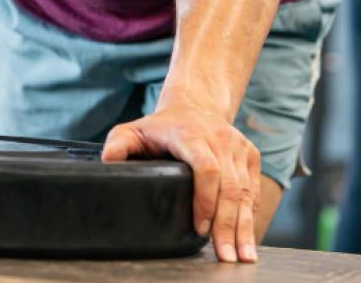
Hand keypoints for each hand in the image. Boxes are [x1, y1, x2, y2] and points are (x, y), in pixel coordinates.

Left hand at [102, 104, 260, 262]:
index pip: (206, 168)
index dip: (205, 200)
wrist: (195, 105)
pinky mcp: (250, 154)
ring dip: (244, 226)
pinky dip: (250, 214)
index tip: (200, 228)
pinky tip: (246, 235)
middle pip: (229, 186)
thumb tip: (109, 163)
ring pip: (244, 191)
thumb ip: (118, 145)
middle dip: (227, 224)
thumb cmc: (160, 127)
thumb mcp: (132, 131)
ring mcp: (238, 145)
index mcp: (190, 134)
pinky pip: (252, 188)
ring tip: (243, 255)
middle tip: (225, 254)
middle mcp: (219, 138)